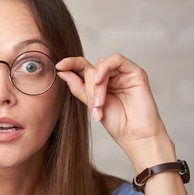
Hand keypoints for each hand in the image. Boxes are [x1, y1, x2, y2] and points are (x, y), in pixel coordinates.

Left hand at [56, 53, 174, 169]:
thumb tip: (62, 72)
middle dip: (89, 87)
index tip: (58, 66)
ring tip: (100, 103)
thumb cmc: (117, 122)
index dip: (70, 63)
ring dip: (97, 83)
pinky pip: (116, 60)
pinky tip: (100, 81)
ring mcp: (123, 73)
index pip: (83, 67)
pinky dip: (105, 69)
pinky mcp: (135, 72)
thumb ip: (78, 87)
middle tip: (94, 106)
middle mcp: (111, 76)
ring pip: (102, 65)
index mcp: (100, 83)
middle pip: (91, 68)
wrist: (134, 134)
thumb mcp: (91, 104)